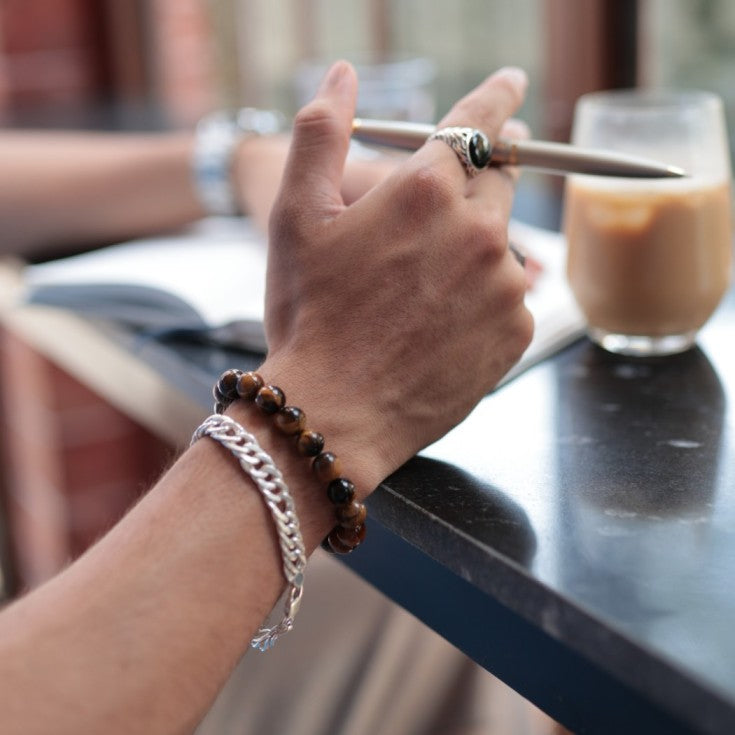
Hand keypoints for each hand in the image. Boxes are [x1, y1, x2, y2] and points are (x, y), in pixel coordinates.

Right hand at [260, 62, 532, 493]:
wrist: (334, 413)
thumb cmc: (310, 316)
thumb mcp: (294, 216)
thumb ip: (319, 133)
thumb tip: (341, 75)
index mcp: (426, 190)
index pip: (477, 122)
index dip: (496, 97)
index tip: (512, 85)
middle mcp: (479, 231)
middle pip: (500, 180)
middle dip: (486, 173)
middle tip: (459, 190)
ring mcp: (505, 284)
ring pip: (504, 244)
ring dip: (477, 247)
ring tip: (426, 284)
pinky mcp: (516, 331)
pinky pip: (510, 295)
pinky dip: (485, 296)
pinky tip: (442, 321)